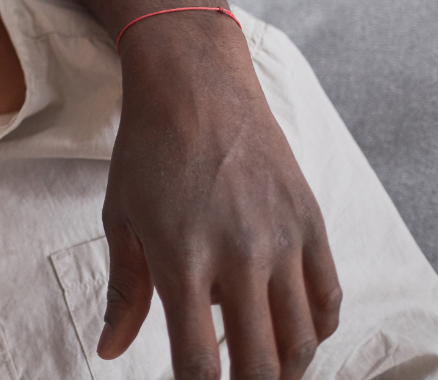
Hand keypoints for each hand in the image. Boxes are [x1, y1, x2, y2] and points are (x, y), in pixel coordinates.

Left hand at [57, 0, 341, 378]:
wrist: (194, 85)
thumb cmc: (146, 152)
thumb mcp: (121, 220)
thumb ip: (123, 292)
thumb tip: (110, 351)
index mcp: (181, 260)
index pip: (198, 362)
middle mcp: (238, 255)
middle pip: (259, 364)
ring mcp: (282, 240)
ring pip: (301, 340)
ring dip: (282, 368)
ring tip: (259, 370)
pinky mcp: (311, 222)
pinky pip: (327, 299)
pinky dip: (314, 330)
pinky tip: (290, 334)